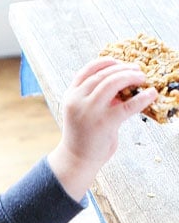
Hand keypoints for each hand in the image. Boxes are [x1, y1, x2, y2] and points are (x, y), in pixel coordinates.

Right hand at [48, 57, 156, 200]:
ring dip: (131, 77)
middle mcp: (77, 100)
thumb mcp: (84, 112)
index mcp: (70, 96)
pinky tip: (151, 94)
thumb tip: (121, 84)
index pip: (87, 71)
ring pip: (113, 83)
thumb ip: (96, 97)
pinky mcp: (104, 123)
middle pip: (103, 74)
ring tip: (142, 78)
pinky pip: (128, 105)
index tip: (119, 61)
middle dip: (123, 69)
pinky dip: (142, 98)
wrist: (76, 160)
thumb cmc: (83, 136)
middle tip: (137, 71)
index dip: (105, 62)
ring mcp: (90, 111)